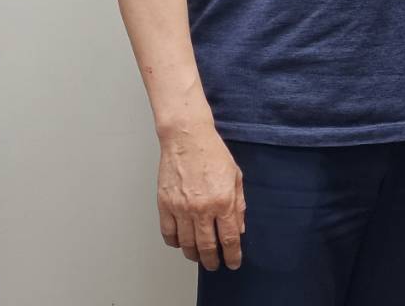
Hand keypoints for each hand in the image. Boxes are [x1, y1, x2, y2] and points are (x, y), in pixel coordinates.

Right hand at [156, 124, 244, 270]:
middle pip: (207, 246)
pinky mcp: (165, 204)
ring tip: (199, 257)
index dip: (232, 254)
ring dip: (193, 254)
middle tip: (214, 265)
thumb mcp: (236, 177)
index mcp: (223, 201)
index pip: (229, 238)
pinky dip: (175, 242)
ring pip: (186, 243)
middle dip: (212, 260)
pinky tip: (181, 243)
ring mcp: (181, 208)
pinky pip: (168, 232)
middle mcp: (202, 208)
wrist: (187, 139)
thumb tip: (239, 228)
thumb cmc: (213, 154)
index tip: (233, 262)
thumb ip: (239, 204)